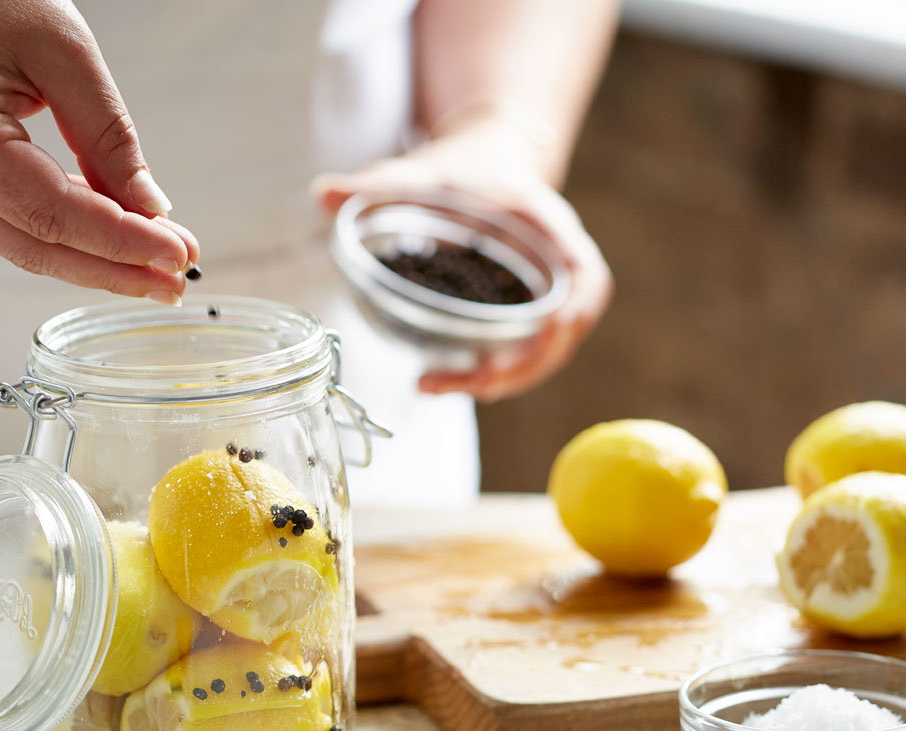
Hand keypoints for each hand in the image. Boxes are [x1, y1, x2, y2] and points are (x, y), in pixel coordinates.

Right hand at [0, 0, 197, 300]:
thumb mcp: (64, 53)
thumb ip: (108, 136)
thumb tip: (151, 208)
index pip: (54, 215)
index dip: (122, 243)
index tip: (178, 256)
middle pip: (38, 248)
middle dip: (116, 269)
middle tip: (177, 280)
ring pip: (26, 248)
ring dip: (97, 262)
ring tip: (159, 267)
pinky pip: (15, 226)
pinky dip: (70, 237)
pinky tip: (117, 239)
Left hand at [313, 124, 610, 400]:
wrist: (481, 170)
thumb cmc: (460, 170)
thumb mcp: (423, 171)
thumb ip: (377, 183)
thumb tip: (321, 193)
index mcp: (550, 229)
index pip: (584, 277)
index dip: (573, 311)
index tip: (549, 333)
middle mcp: (558, 270)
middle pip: (564, 333)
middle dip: (523, 365)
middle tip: (470, 385)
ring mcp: (545, 300)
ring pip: (542, 354)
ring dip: (501, 380)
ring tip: (435, 387)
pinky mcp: (524, 320)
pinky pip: (519, 356)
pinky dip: (489, 375)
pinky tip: (439, 381)